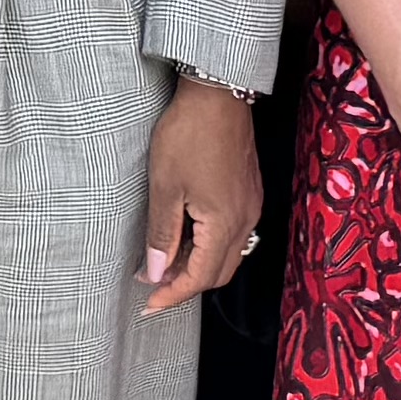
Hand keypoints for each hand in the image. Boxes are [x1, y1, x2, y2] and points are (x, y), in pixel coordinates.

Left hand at [138, 77, 260, 314]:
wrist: (218, 94)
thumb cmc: (189, 134)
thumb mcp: (165, 186)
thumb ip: (162, 234)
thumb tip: (156, 273)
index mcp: (225, 224)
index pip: (201, 277)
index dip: (174, 295)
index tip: (149, 305)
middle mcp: (246, 220)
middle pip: (220, 272)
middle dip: (187, 285)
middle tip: (154, 287)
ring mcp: (250, 205)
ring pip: (228, 254)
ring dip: (198, 264)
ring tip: (164, 262)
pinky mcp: (248, 191)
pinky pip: (233, 233)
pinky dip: (209, 245)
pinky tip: (185, 235)